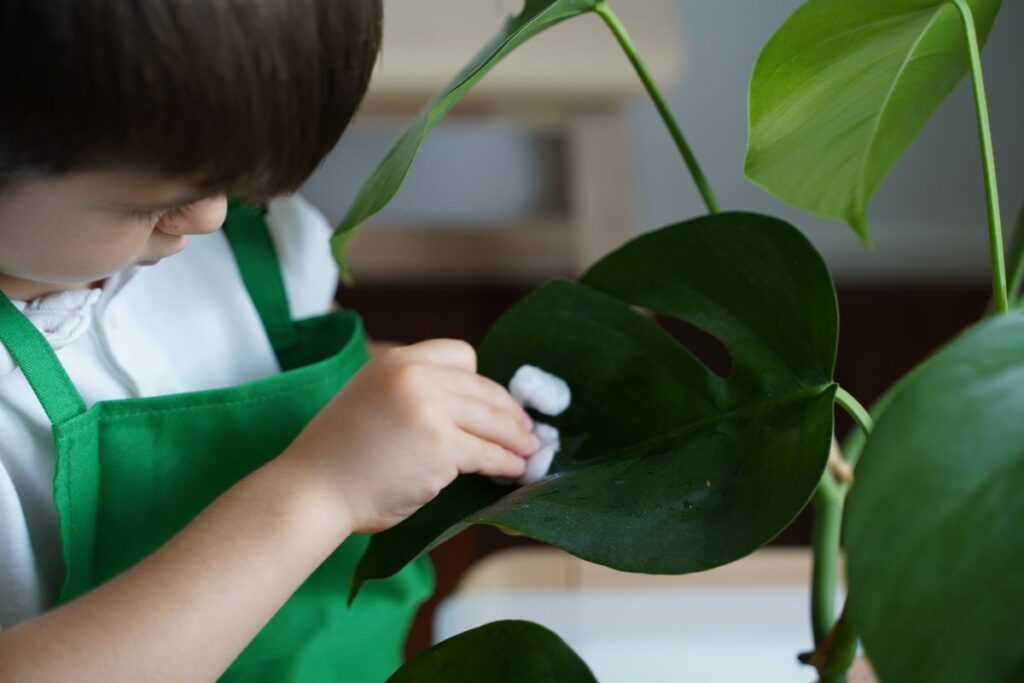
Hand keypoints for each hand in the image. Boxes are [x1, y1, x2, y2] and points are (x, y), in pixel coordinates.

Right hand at [284, 339, 537, 533]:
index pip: (461, 356)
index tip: (496, 403)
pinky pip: (488, 454)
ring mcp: (431, 411)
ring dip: (516, 439)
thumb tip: (465, 408)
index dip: (483, 383)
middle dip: (510, 413)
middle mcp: (416, 377)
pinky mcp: (442, 448)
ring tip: (530, 451)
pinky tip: (513, 471)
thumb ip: (412, 392)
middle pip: (484, 390)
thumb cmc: (337, 455)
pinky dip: (507, 463)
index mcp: (398, 360)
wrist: (312, 490)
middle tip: (527, 430)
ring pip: (492, 422)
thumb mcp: (370, 397)